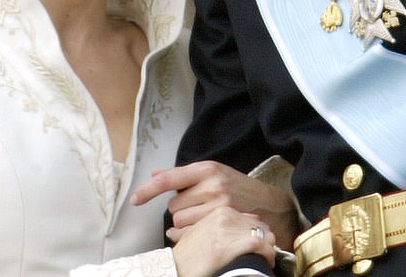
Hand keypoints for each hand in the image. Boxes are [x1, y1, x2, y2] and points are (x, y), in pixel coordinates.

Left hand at [131, 159, 298, 250]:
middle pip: (174, 207)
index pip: (170, 179)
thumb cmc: (236, 187)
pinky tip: (202, 230)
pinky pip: (192, 235)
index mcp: (206, 169)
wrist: (270, 204)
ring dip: (186, 222)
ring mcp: (218, 206)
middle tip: (198, 206)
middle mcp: (211, 186)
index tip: (135, 199)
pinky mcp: (223, 223)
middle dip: (181, 209)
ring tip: (205, 216)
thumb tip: (155, 174)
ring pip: (181, 222)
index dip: (149, 190)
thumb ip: (184, 176)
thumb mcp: (213, 173)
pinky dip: (190, 236)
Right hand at [169, 205, 275, 276]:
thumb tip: (248, 220)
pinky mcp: (230, 245)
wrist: (175, 267)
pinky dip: (266, 254)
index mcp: (218, 209)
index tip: (260, 244)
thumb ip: (219, 223)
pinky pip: (259, 246)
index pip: (252, 218)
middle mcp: (223, 215)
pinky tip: (265, 262)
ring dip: (267, 249)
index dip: (258, 233)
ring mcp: (226, 229)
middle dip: (264, 241)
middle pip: (259, 226)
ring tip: (264, 259)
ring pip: (263, 235)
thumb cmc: (189, 255)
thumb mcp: (201, 233)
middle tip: (264, 254)